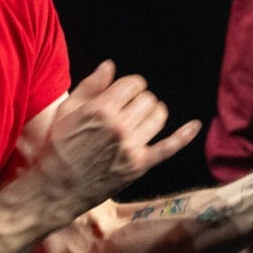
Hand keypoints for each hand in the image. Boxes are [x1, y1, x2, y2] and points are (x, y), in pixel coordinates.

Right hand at [27, 60, 200, 214]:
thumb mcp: (67, 111)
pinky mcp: (140, 165)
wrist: (57, 186)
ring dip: (154, 112)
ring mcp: (132, 146)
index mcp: (101, 109)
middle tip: (129, 108)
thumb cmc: (58, 146)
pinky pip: (170, 147)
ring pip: (159, 116)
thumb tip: (110, 65)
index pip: (134, 83)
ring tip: (143, 117)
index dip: (131, 86)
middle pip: (148, 98)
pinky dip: (185, 135)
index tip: (125, 93)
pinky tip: (195, 125)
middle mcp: (120, 126)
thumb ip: (91, 86)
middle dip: (140, 99)